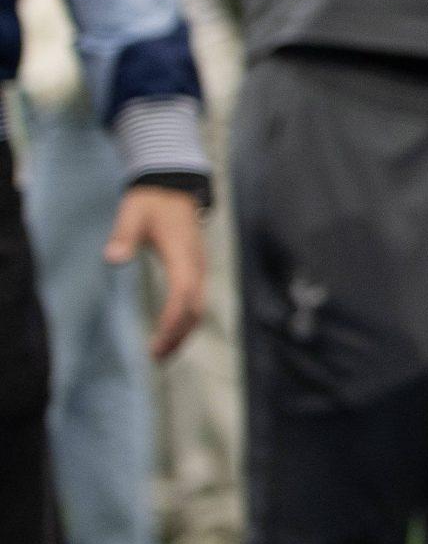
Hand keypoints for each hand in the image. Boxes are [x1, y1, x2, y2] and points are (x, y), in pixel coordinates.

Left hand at [108, 185, 204, 360]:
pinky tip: (170, 330)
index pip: (182, 295)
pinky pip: (196, 300)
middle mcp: (196, 265)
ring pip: (199, 307)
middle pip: (195, 308)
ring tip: (163, 352)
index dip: (171, 321)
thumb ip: (123, 236)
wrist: (174, 186)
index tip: (156, 342)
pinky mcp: (195, 269)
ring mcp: (199, 267)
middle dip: (178, 335)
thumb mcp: (132, 214)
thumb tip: (113, 258)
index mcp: (182, 255)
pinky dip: (186, 320)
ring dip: (184, 332)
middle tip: (156, 358)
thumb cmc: (150, 202)